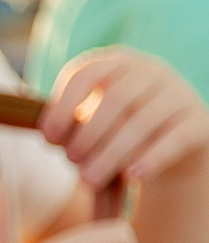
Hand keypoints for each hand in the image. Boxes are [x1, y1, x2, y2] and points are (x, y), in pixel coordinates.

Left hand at [44, 49, 208, 192]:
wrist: (178, 140)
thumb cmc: (121, 127)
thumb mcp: (97, 117)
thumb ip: (74, 122)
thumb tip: (51, 138)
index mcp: (117, 63)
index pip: (85, 75)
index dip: (63, 106)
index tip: (49, 137)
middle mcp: (150, 71)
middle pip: (115, 100)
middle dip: (88, 134)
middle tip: (70, 161)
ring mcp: (178, 94)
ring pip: (141, 123)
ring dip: (110, 154)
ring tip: (89, 180)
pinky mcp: (199, 121)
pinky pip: (174, 139)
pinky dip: (151, 158)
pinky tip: (132, 177)